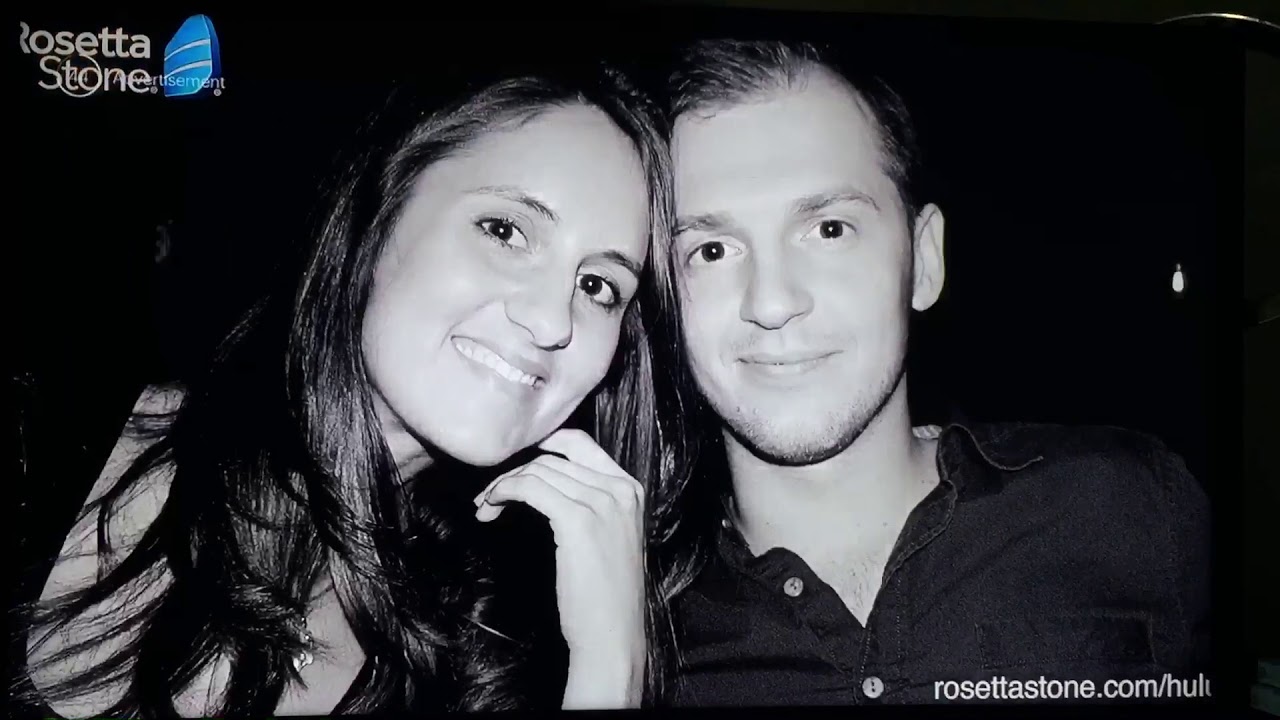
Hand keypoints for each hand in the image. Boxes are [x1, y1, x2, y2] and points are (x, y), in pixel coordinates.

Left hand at [473, 429, 645, 708]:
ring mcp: (602, 502)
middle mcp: (620, 488)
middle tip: (489, 492)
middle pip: (554, 456)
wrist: (612, 636)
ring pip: (538, 471)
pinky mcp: (578, 520)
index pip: (580, 442)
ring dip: (502, 484)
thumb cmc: (604, 595)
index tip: (513, 462)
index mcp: (630, 488)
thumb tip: (545, 481)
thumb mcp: (608, 536)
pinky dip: (503, 492)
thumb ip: (589, 503)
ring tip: (485, 506)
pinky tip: (490, 509)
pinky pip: (530, 488)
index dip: (541, 444)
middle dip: (515, 468)